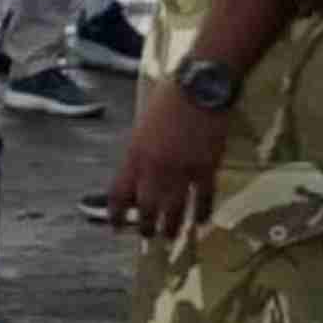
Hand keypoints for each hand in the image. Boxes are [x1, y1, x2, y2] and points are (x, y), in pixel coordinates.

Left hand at [110, 78, 233, 239]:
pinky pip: (203, 199)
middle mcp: (154, 168)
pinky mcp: (206, 169)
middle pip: (147, 208)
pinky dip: (200, 213)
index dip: (116, 214)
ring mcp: (181, 171)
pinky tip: (199, 222)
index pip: (119, 194)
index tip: (115, 226)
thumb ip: (138, 153)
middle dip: (145, 227)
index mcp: (134, 155)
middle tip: (147, 236)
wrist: (199, 86)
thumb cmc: (167, 99)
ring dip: (170, 227)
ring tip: (169, 236)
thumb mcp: (142, 126)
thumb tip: (137, 177)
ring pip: (173, 210)